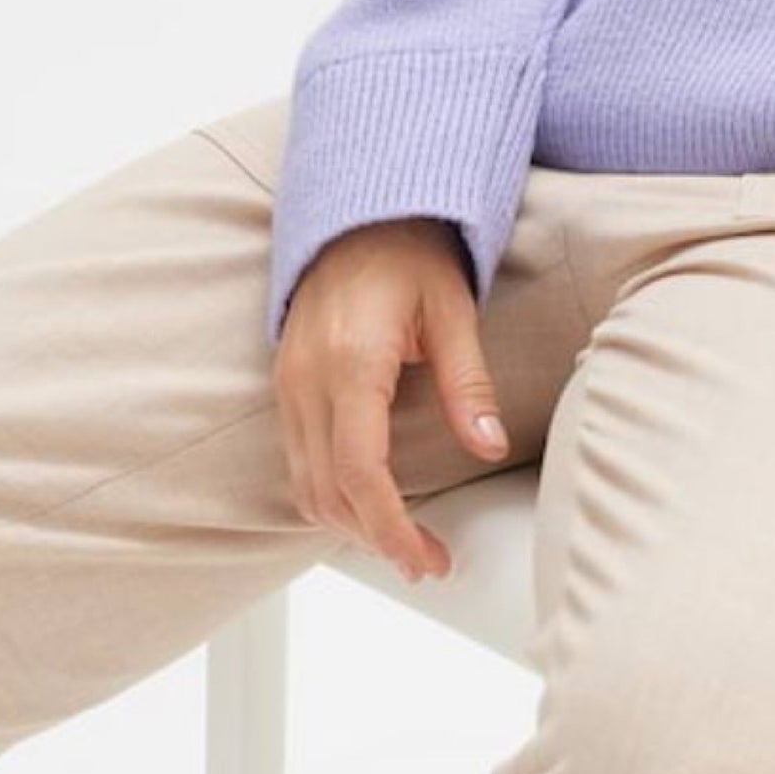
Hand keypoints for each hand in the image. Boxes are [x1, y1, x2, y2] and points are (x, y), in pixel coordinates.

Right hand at [272, 216, 510, 582]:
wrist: (359, 212)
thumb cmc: (411, 253)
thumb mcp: (453, 309)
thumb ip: (468, 382)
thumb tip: (488, 445)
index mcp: (352, 361)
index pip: (359, 472)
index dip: (392, 528)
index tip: (428, 558)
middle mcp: (308, 379)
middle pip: (328, 492)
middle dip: (376, 539)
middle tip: (427, 561)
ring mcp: (288, 384)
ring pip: (304, 486)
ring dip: (350, 527)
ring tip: (403, 545)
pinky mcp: (285, 385)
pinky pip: (297, 461)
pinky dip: (329, 496)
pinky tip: (368, 507)